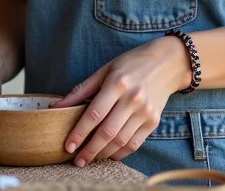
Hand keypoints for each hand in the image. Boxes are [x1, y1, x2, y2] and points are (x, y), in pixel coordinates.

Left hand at [53, 37, 188, 164]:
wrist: (168, 63)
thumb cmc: (131, 64)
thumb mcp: (105, 69)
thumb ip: (81, 90)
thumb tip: (56, 106)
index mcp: (117, 83)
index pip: (94, 114)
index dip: (79, 132)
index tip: (68, 146)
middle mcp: (133, 99)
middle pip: (108, 132)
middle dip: (90, 150)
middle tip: (77, 161)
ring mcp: (145, 112)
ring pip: (121, 141)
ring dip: (104, 153)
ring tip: (90, 158)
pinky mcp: (154, 121)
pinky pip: (135, 143)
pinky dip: (120, 152)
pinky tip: (108, 154)